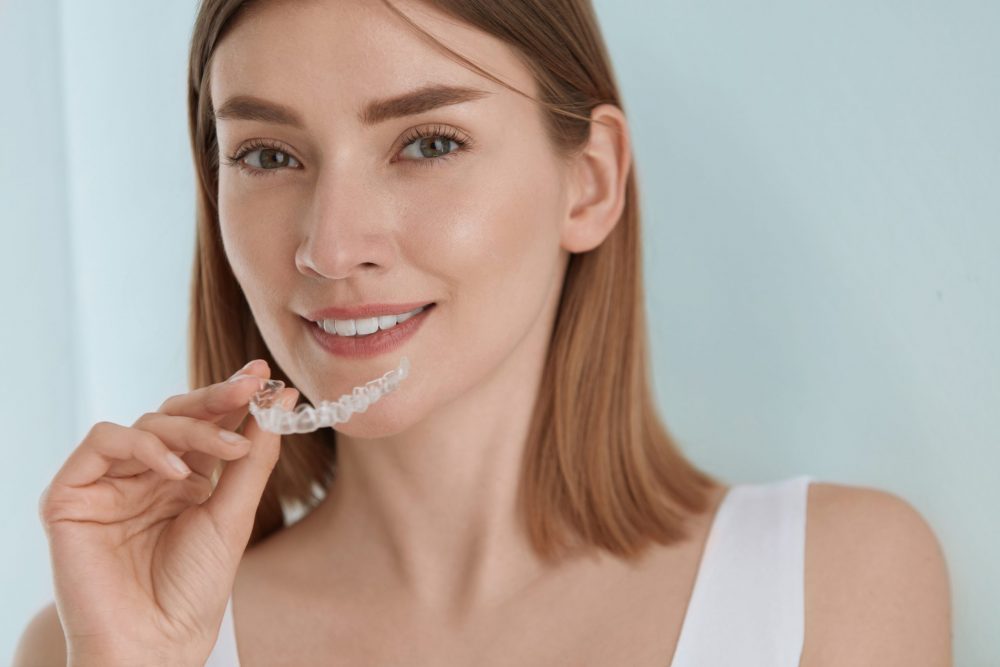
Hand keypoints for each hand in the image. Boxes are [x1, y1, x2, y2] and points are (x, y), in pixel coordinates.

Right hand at [38, 359, 296, 665]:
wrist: (156, 644)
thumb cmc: (194, 588)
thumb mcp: (234, 514)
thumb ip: (253, 456)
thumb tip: (281, 396)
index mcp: (183, 480)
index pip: (205, 425)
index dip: (233, 399)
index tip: (266, 376)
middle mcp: (144, 476)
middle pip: (176, 416)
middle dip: (216, 397)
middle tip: (251, 383)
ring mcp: (109, 484)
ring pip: (145, 424)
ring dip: (191, 427)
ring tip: (228, 446)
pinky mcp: (71, 495)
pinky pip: (103, 443)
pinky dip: (142, 446)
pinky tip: (175, 470)